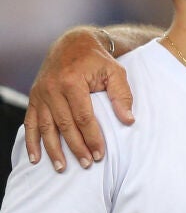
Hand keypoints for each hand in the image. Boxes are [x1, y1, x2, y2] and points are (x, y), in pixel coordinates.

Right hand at [25, 28, 132, 171]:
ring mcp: (40, 94)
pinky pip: (30, 122)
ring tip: (62, 168)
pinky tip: (35, 158)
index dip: (92, 137)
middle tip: (87, 164)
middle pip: (64, 125)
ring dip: (53, 150)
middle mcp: (52, 88)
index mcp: (72, 82)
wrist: (73, 44)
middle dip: (76, 147)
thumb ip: (122, 96)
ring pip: (46, 127)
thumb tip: (128, 120)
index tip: (100, 154)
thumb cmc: (97, 60)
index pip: (83, 117)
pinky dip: (32, 141)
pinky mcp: (34, 98)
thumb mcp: (115, 72)